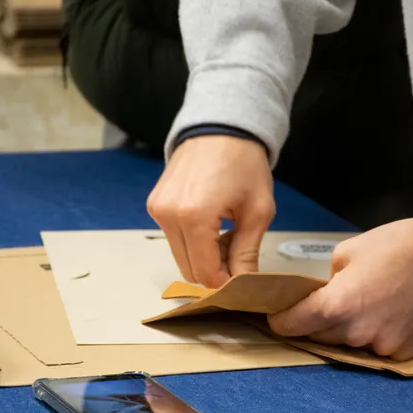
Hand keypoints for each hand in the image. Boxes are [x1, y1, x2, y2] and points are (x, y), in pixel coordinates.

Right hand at [147, 135, 274, 287]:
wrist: (222, 127)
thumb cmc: (245, 163)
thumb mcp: (257, 211)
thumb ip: (247, 253)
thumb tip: (245, 285)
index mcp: (194, 217)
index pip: (205, 273)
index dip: (226, 284)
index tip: (244, 281)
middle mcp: (168, 215)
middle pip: (189, 270)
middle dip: (214, 272)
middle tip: (238, 255)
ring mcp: (158, 210)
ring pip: (180, 256)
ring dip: (203, 257)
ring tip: (226, 236)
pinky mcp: (155, 205)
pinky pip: (173, 238)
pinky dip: (193, 242)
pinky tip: (212, 226)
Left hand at [269, 218, 412, 359]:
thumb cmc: (399, 248)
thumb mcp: (349, 251)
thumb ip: (328, 279)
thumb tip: (324, 294)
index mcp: (336, 305)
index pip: (293, 324)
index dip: (281, 320)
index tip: (278, 317)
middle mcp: (355, 333)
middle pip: (318, 337)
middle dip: (314, 324)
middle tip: (322, 307)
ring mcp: (380, 346)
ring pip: (348, 344)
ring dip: (347, 330)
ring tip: (365, 306)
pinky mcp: (402, 353)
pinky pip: (377, 349)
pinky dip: (376, 336)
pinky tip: (388, 315)